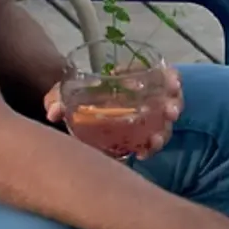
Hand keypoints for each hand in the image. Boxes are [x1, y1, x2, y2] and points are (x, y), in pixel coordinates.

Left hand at [44, 68, 183, 159]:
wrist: (77, 111)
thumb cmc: (78, 95)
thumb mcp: (68, 91)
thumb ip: (58, 97)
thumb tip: (53, 112)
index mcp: (135, 77)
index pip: (161, 73)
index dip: (172, 78)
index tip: (175, 83)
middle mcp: (148, 96)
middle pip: (170, 99)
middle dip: (175, 105)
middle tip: (172, 113)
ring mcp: (149, 117)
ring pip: (165, 123)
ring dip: (164, 131)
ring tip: (155, 140)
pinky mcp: (143, 135)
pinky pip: (152, 141)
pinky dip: (149, 148)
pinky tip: (141, 155)